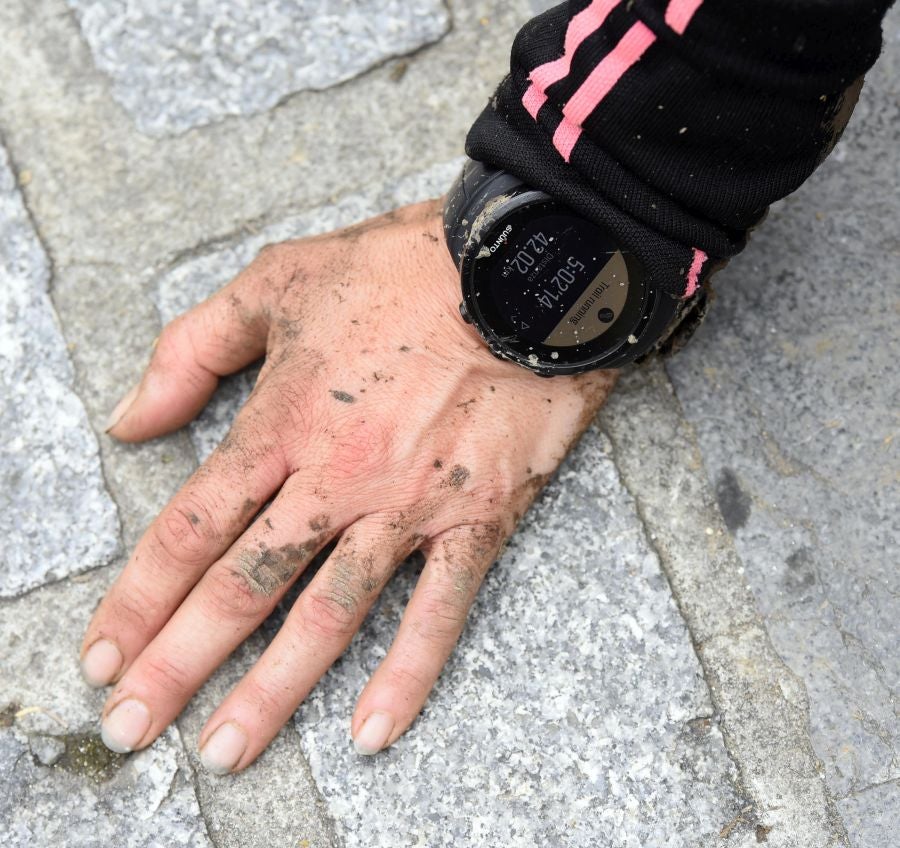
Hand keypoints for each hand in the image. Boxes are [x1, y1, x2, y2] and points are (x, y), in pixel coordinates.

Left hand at [81, 199, 615, 772]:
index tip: (103, 651)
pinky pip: (440, 608)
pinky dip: (407, 672)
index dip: (139, 597)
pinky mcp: (477, 516)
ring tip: (225, 751)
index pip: (191, 529)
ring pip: (329, 613)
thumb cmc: (401, 269)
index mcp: (285, 421)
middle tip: (131, 728)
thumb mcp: (279, 280)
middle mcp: (337, 476)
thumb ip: (192, 348)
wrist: (522, 269)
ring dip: (271, 690)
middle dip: (179, 663)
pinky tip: (371, 730)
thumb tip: (131, 417)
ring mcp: (409, 504)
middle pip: (243, 586)